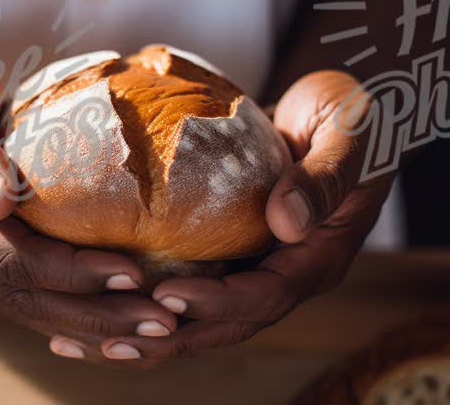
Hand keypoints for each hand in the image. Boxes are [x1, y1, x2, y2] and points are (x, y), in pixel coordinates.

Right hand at [0, 42, 178, 362]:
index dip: (76, 274)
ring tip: (160, 328)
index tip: (133, 274)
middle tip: (166, 321)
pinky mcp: (0, 262)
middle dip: (102, 315)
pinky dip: (86, 315)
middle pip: (36, 300)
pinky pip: (43, 299)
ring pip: (42, 310)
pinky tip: (129, 321)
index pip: (18, 263)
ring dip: (102, 326)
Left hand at [96, 71, 393, 363]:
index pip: (267, 295)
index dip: (218, 302)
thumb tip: (285, 223)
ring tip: (96, 342)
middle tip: (114, 340)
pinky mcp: (237, 252)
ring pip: (207, 314)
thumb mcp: (349, 132)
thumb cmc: (353, 112)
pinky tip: (106, 301)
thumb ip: (324, 177)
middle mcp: (289, 272)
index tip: (167, 296)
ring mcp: (262, 265)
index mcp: (320, 256)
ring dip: (155, 331)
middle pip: (229, 322)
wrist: (344, 108)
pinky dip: (153, 299)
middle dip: (173, 335)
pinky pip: (195, 284)